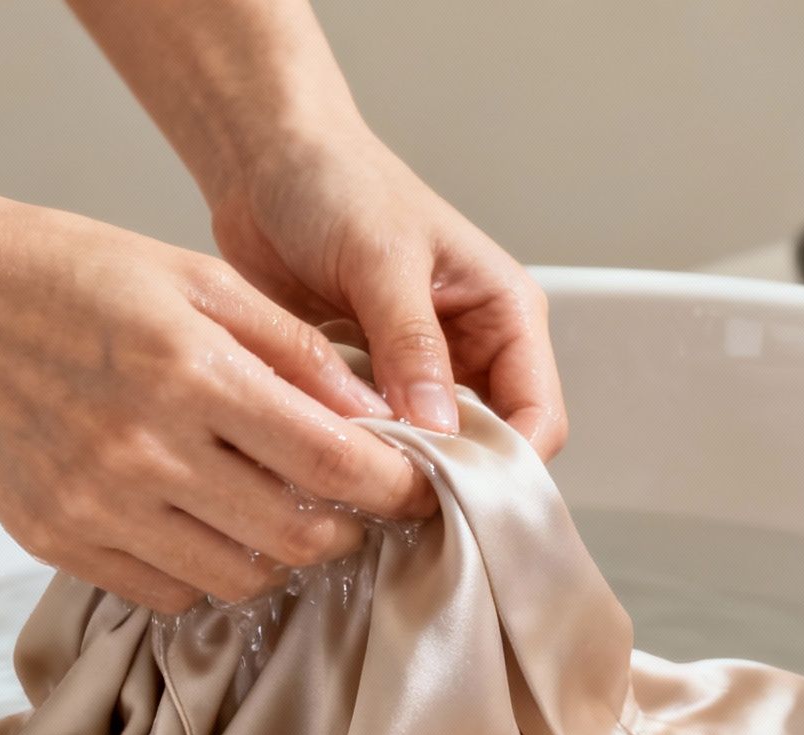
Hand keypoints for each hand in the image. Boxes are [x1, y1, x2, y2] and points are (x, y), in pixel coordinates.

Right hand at [0, 195, 435, 613]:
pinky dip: (205, 570)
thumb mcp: (196, 277)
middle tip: (355, 504)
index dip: (394, 487)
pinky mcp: (52, 540)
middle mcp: (144, 450)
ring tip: (279, 509)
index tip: (416, 486)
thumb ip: (293, 348)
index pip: (333, 463)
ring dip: (278, 555)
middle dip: (346, 528)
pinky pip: (163, 592)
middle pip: (296, 537)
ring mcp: (94, 505)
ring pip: (237, 578)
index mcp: (192, 373)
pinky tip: (205, 523)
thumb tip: (375, 413)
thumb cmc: (65, 270)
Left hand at [206, 125, 567, 459]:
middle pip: (490, 447)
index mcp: (507, 314)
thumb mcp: (382, 259)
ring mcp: (423, 374)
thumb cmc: (337, 183)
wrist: (265, 163)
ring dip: (401, 472)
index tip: (455, 494)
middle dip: (451, 478)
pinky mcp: (372, 385)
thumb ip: (412, 343)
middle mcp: (476, 351)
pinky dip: (361, 456)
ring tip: (362, 490)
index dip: (507, 464)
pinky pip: (381, 440)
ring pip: (434, 452)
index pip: (538, 416)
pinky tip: (332, 467)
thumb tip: (440, 428)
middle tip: (399, 502)